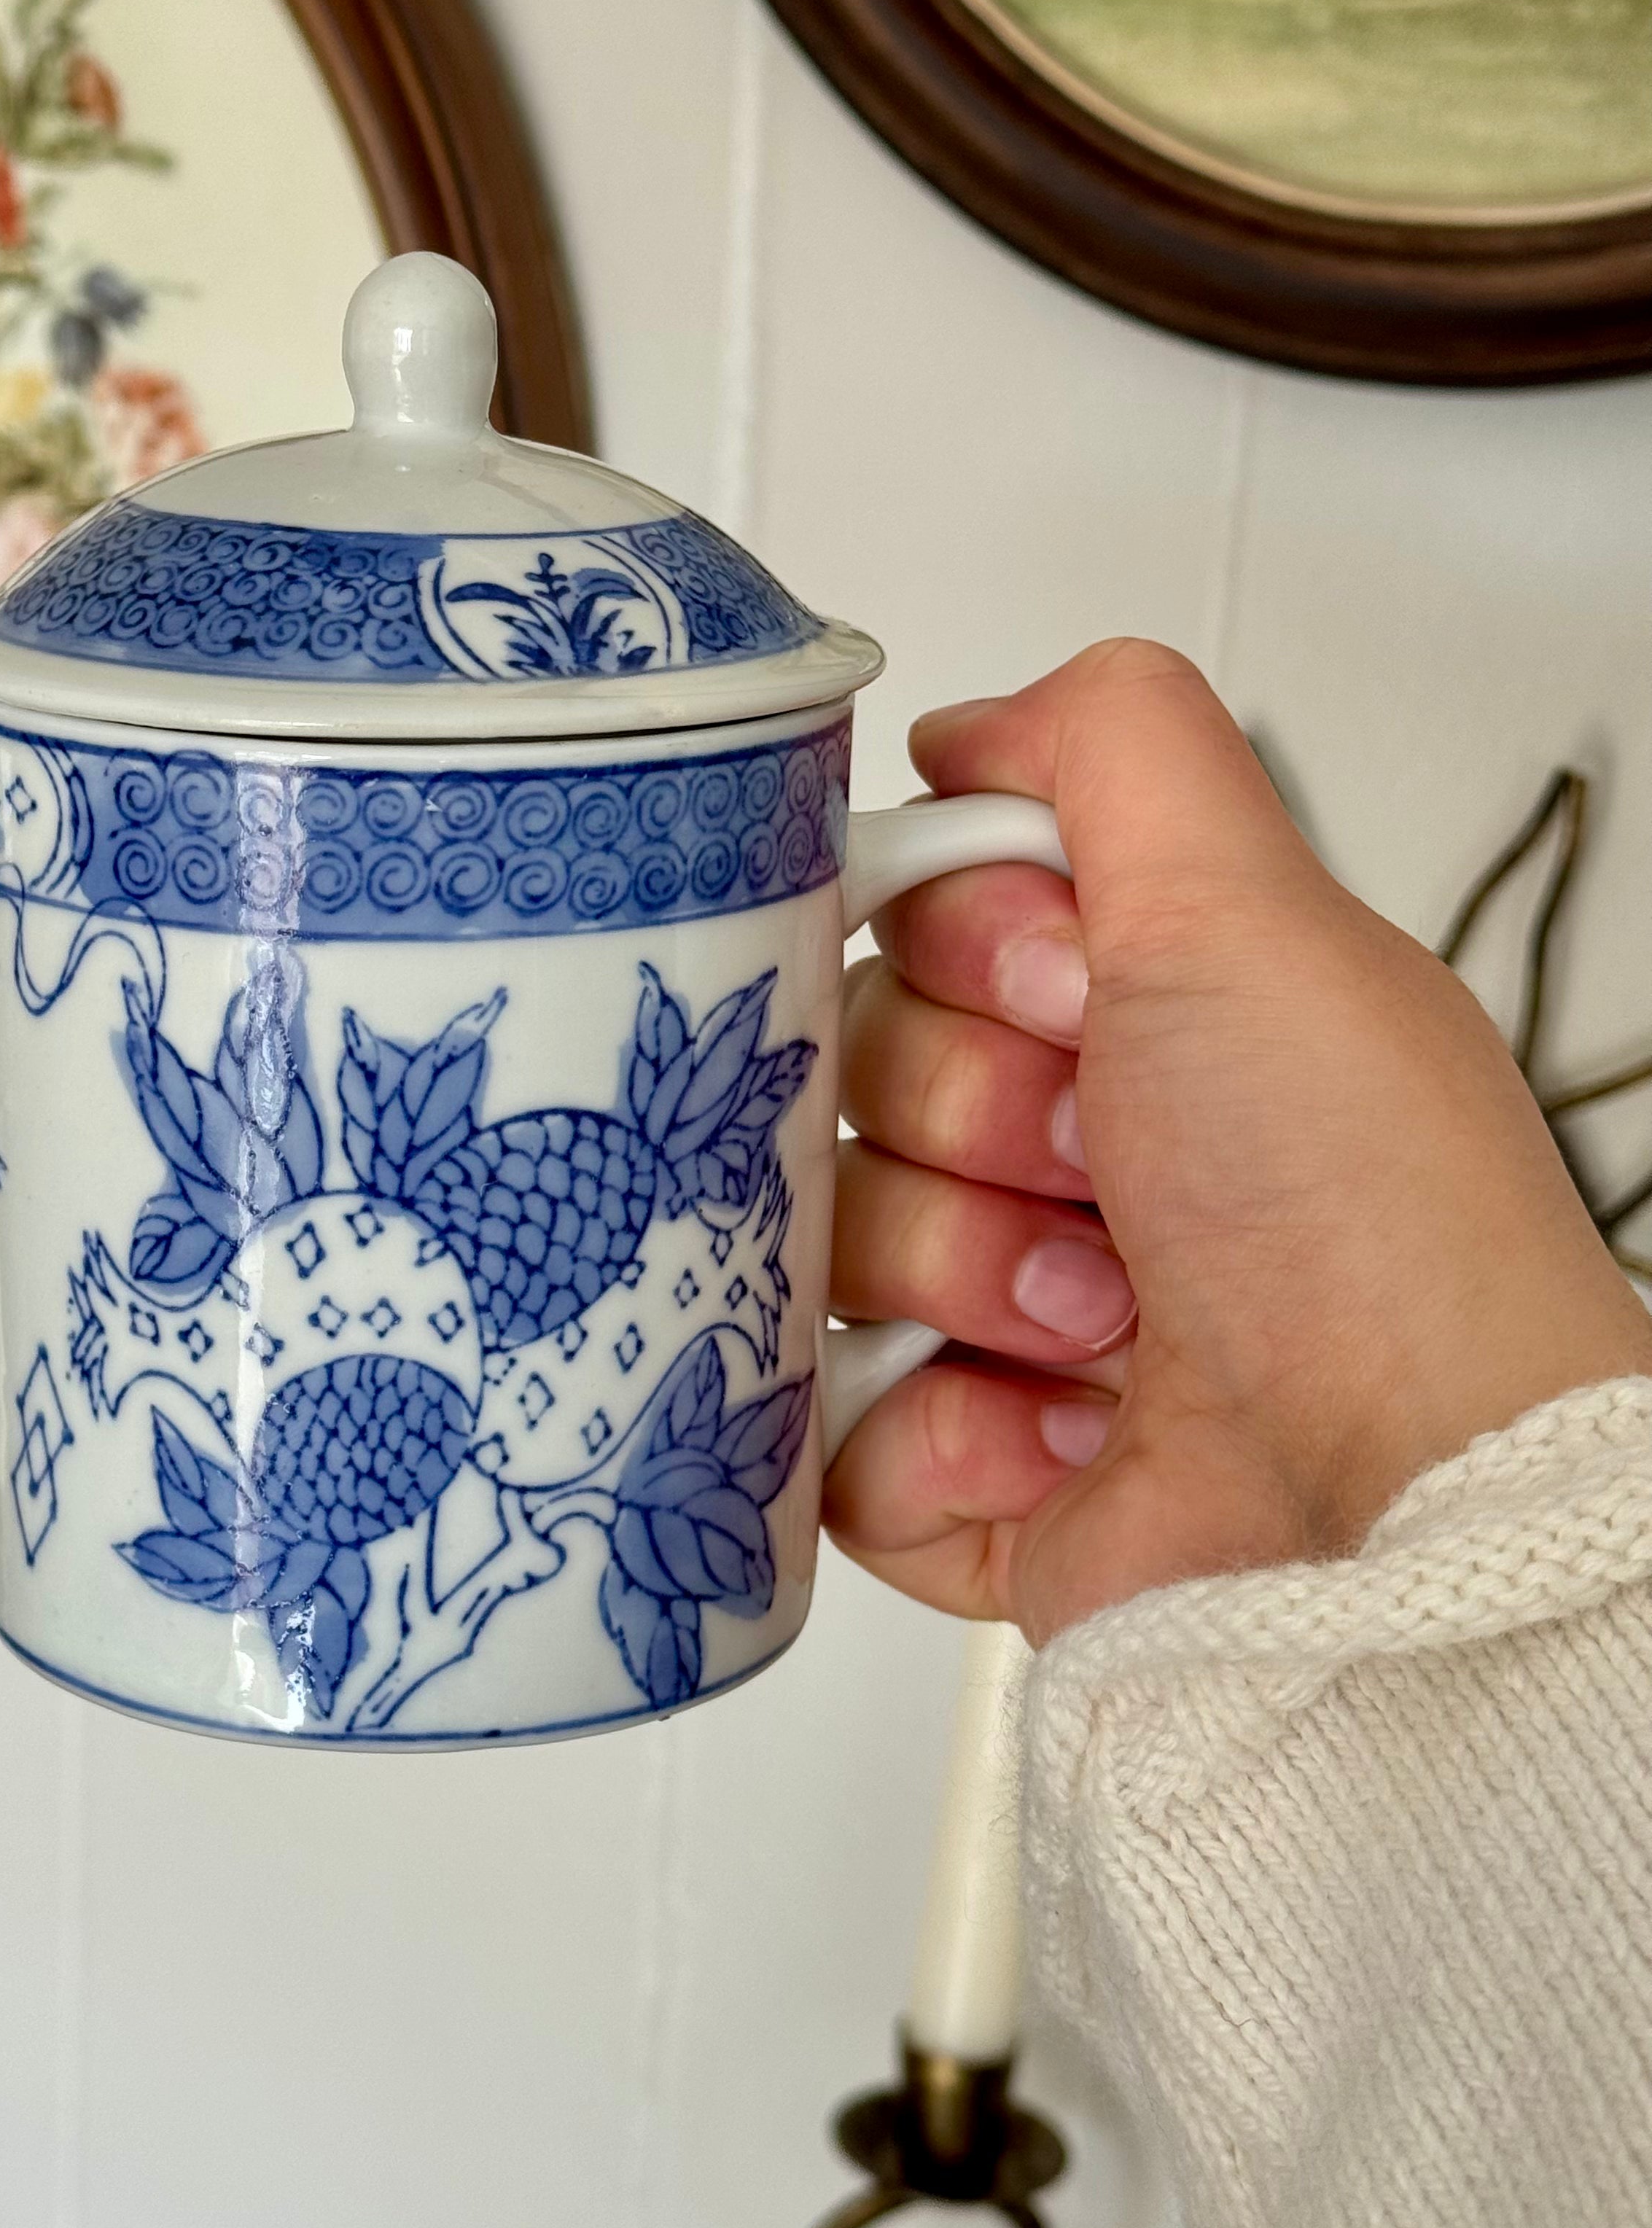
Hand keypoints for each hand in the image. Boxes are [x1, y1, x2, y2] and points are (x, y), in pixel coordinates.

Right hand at [824, 638, 1651, 1642]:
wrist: (1401, 1496)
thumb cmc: (1358, 1215)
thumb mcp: (1253, 905)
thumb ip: (1114, 744)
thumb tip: (966, 731)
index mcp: (1139, 1019)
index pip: (916, 927)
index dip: (964, 953)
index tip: (1073, 994)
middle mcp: (1075, 1159)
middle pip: (858, 1078)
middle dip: (973, 1121)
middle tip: (1107, 1173)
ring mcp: (1009, 1324)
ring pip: (827, 1246)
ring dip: (963, 1276)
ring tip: (1104, 1325)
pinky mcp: (967, 1477)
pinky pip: (826, 1427)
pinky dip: (933, 1433)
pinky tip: (1062, 1435)